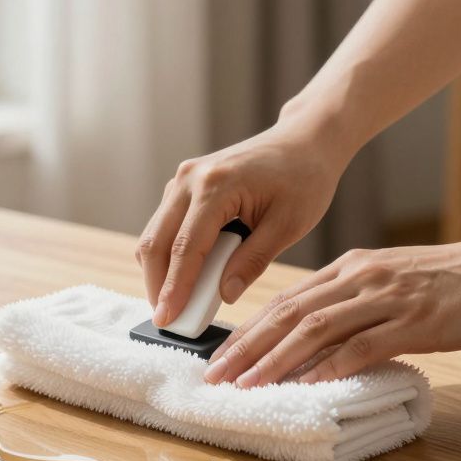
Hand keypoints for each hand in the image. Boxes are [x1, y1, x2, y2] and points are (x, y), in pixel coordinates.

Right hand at [137, 114, 352, 326]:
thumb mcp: (288, 225)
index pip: (187, 248)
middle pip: (156, 242)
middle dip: (157, 285)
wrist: (305, 141)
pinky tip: (185, 277)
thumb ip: (253, 261)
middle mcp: (190, 179)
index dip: (174, 289)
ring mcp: (183, 179)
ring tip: (176, 303)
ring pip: (155, 234)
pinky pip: (166, 225)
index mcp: (216, 186)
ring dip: (160, 271)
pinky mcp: (185, 185)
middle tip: (166, 320)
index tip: (167, 320)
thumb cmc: (304, 179)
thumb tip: (224, 295)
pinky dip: (170, 254)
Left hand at [203, 234, 460, 387]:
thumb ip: (355, 303)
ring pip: (315, 330)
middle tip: (215, 377)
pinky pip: (362, 346)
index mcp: (351, 268)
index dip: (248, 330)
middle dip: (246, 347)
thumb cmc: (455, 281)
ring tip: (246, 386)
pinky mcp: (414, 321)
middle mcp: (360, 279)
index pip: (286, 300)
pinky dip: (330, 367)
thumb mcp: (392, 281)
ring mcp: (386, 299)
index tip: (220, 358)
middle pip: (288, 314)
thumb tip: (319, 337)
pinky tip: (306, 385)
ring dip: (275, 361)